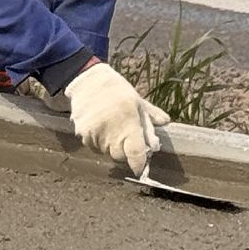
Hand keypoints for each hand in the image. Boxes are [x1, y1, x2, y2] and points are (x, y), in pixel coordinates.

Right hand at [63, 62, 170, 176]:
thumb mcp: (137, 101)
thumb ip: (150, 117)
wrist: (88, 80)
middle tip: (125, 137)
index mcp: (128, 123)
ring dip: (110, 146)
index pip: (135, 154)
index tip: (140, 169)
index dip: (138, 164)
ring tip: (110, 127)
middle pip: (119, 156)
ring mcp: (95, 134)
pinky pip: (93, 146)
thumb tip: (166, 123)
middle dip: (124, 151)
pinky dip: (97, 141)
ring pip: (105, 152)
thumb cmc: (116, 90)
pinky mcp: (82, 134)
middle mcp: (111, 132)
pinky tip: (99, 127)